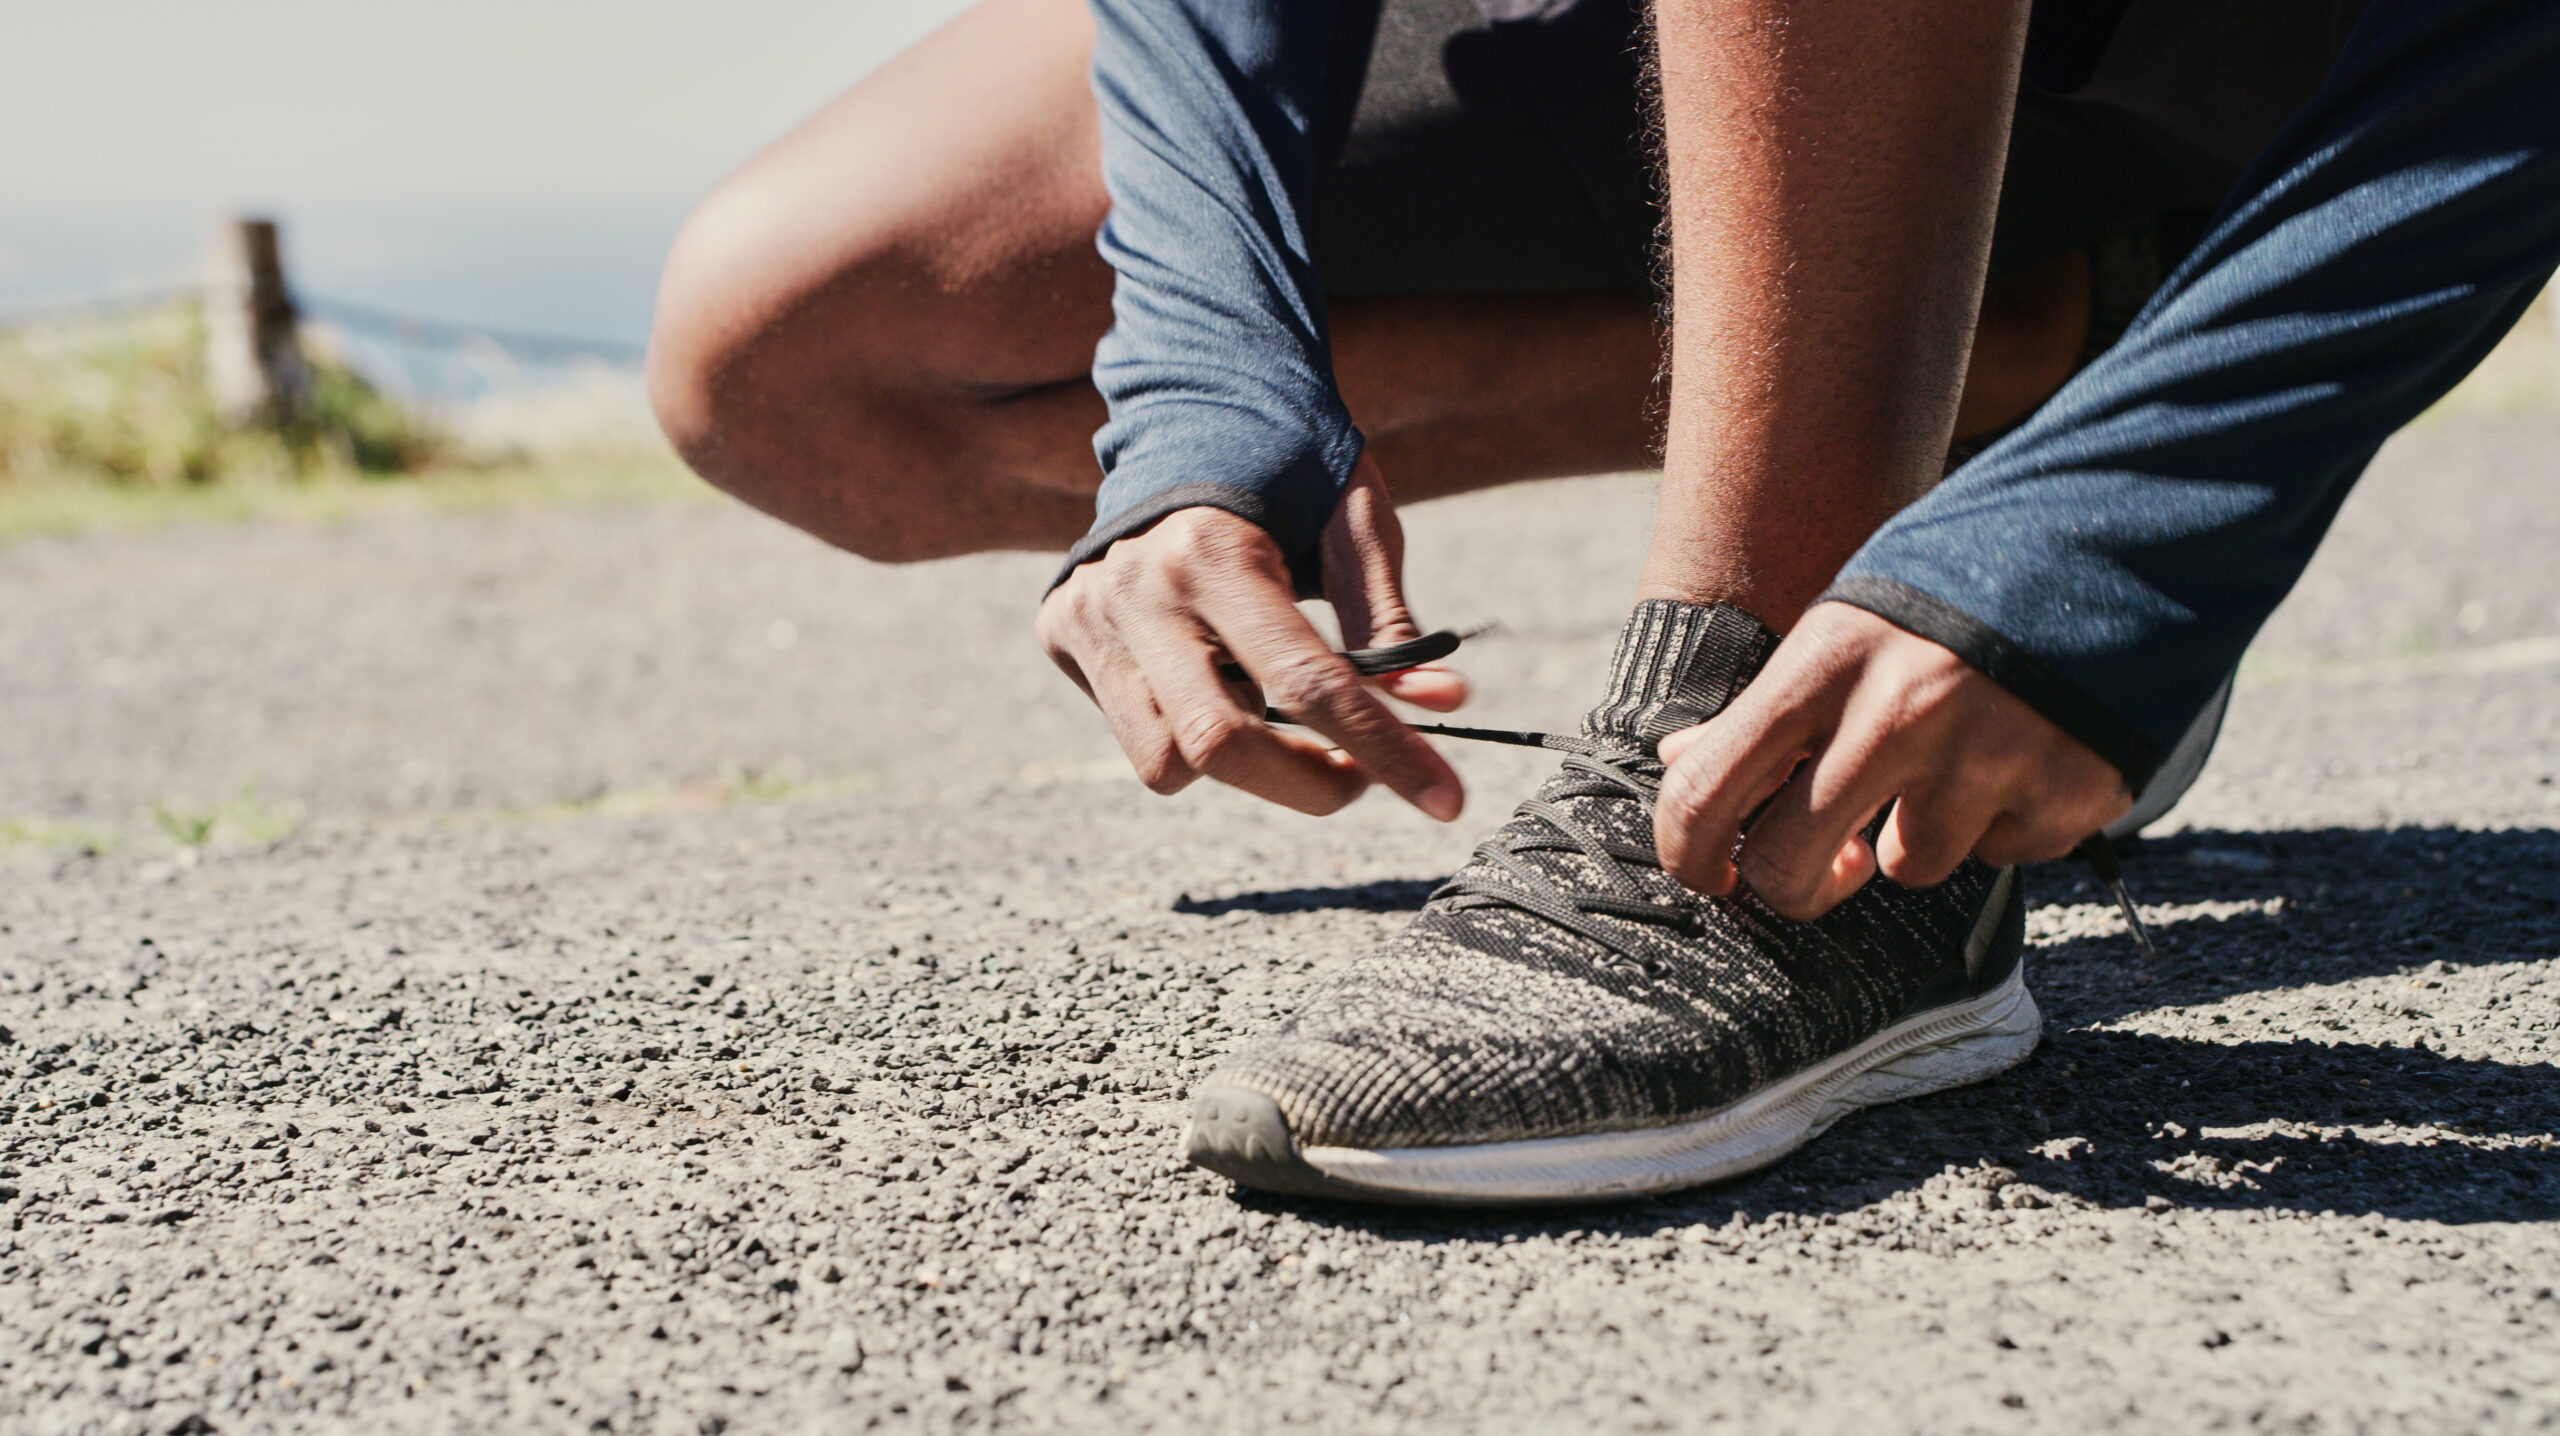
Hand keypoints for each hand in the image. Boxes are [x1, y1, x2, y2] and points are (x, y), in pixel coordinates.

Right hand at [1035, 455, 1467, 819]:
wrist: (1185, 402)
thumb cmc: (1289, 466)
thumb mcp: (1354, 524)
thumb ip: (1390, 621)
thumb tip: (1440, 706)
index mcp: (1216, 550)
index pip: (1308, 683)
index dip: (1386, 751)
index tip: (1446, 802)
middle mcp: (1138, 588)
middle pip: (1220, 745)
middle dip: (1308, 785)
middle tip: (1361, 777)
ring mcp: (1089, 615)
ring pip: (1166, 762)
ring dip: (1245, 763)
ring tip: (1277, 707)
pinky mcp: (1063, 634)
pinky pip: (1138, 734)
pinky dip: (1192, 732)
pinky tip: (1217, 677)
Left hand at [1653, 603, 2130, 919]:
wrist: (2123, 544)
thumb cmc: (1958, 587)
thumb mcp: (1848, 620)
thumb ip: (1770, 702)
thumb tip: (1682, 762)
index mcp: (1826, 663)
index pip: (1706, 793)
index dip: (1688, 855)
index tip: (1713, 870)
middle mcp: (1898, 718)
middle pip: (1788, 868)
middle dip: (1800, 884)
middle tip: (1831, 861)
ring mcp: (1985, 763)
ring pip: (1909, 869)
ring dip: (1924, 833)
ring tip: (1961, 755)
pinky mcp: (2063, 796)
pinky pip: (2002, 854)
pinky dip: (2006, 821)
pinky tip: (2025, 751)